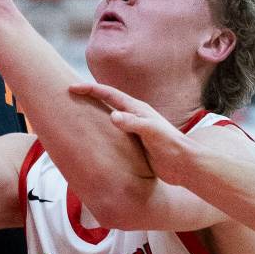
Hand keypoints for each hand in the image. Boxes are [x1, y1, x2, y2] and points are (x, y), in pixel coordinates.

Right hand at [68, 81, 196, 184]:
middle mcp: (135, 116)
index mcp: (137, 109)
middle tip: (70, 95)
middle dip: (89, 97)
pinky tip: (94, 139)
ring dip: (94, 114)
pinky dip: (102, 132)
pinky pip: (114, 134)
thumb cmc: (171, 147)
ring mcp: (135, 130)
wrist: (184, 165)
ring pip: (110, 118)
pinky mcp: (136, 143)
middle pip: (108, 102)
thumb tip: (113, 116)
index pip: (109, 94)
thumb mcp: (152, 132)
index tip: (72, 88)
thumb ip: (134, 123)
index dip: (90, 90)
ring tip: (77, 114)